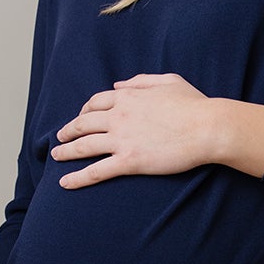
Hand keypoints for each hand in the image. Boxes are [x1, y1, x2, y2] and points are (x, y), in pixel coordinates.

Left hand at [50, 73, 223, 187]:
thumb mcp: (168, 81)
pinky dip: (78, 178)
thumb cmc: (194, 105)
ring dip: (67, 151)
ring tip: (56, 156)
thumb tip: (118, 84)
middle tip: (61, 138)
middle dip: (69, 130)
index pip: (96, 102)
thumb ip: (140, 81)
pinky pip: (96, 171)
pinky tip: (65, 183)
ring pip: (84, 146)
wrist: (207, 128)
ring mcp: (121, 139)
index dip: (84, 110)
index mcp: (128, 96)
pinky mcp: (129, 161)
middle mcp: (119, 116)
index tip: (80, 117)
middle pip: (84, 123)